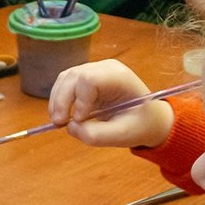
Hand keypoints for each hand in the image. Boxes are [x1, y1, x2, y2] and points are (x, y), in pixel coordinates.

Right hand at [47, 59, 174, 148]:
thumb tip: (70, 127)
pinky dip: (59, 99)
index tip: (81, 120)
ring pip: (65, 78)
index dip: (80, 99)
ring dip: (57, 100)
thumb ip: (95, 135)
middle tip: (59, 123)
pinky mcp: (85, 78)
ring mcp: (94, 70)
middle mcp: (105, 68)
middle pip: (74, 76)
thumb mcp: (122, 136)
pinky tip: (62, 115)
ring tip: (58, 121)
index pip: (90, 79)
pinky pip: (65, 83)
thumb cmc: (139, 125)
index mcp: (120, 77)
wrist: (147, 118)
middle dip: (62, 100)